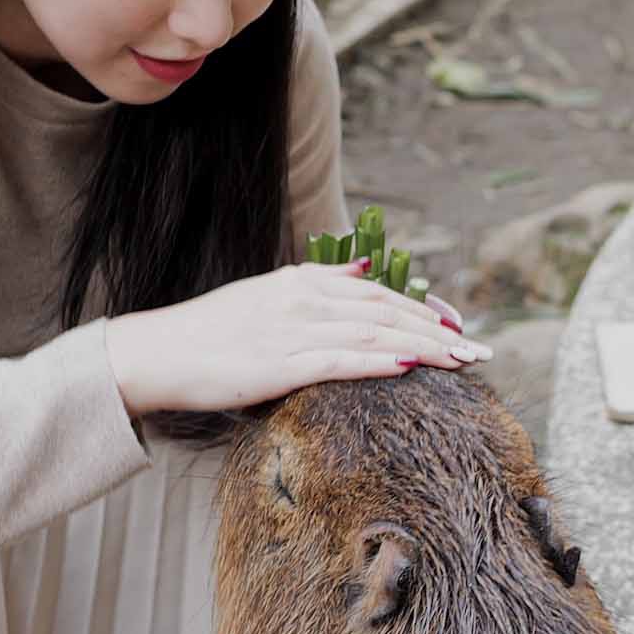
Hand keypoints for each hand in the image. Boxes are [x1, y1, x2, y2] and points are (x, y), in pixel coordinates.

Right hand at [103, 258, 490, 416]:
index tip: (457, 325)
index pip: (377, 291)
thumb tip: (367, 266)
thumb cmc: (207, 335)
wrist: (156, 353)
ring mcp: (291, 329)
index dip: (422, 308)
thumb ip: (318, 283)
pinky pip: (340, 360)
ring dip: (423, 348)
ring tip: (461, 362)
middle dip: (437, 331)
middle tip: (477, 349)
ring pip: (373, 334)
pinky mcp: (278, 362)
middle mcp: (301, 298)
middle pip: (385, 312)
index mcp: (300, 282)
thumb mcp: (265, 295)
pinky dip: (379, 362)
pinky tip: (411, 368)